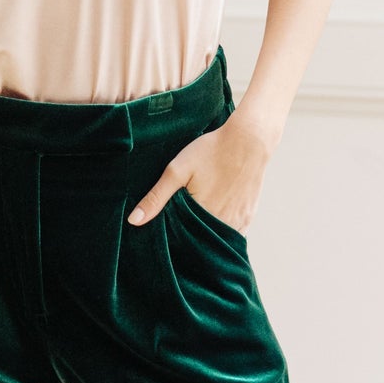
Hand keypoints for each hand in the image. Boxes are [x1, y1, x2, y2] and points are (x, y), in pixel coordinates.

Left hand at [126, 114, 270, 235]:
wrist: (250, 139)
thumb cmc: (211, 151)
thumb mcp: (177, 170)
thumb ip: (156, 197)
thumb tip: (134, 221)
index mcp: (203, 216)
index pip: (182, 241)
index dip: (172, 241)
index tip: (163, 236)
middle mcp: (223, 224)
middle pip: (201, 243)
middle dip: (188, 242)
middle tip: (178, 230)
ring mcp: (239, 221)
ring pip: (218, 241)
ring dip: (206, 238)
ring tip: (193, 227)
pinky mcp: (248, 216)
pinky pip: (234, 235)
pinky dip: (222, 234)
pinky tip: (213, 224)